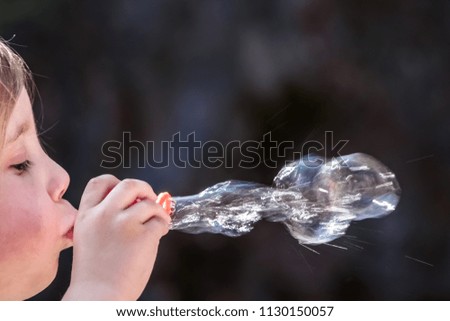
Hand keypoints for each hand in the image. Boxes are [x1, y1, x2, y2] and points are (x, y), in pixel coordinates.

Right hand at [63, 175, 170, 299]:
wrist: (97, 297)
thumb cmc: (96, 273)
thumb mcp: (89, 237)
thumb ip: (105, 218)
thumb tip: (138, 202)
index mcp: (86, 215)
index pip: (100, 182)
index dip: (116, 183)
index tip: (126, 194)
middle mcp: (104, 215)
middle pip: (129, 184)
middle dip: (144, 189)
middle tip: (148, 200)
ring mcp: (123, 224)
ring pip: (149, 203)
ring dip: (158, 212)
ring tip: (156, 224)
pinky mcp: (142, 236)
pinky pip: (160, 221)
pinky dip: (163, 226)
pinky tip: (158, 235)